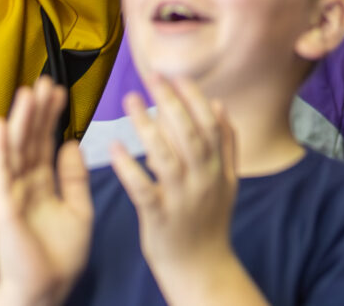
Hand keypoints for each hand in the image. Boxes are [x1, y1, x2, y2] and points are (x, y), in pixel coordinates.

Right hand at [0, 79, 92, 305]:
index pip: (46, 143)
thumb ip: (74, 177)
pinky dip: (0, 151)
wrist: (46, 290)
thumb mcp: (77, 209)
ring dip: (20, 121)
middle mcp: (25, 186)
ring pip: (15, 151)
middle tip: (44, 80)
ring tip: (26, 92)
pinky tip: (1, 127)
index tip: (59, 90)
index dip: (51, 117)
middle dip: (37, 111)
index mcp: (44, 185)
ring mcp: (12, 196)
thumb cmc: (59, 255)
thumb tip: (72, 143)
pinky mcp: (3, 209)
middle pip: (30, 141)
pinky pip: (0, 175)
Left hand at [106, 75, 240, 290]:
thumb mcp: (228, 182)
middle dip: (171, 102)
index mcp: (220, 168)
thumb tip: (219, 106)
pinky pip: (143, 187)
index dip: (194, 98)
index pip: (210, 124)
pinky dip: (129, 166)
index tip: (177, 75)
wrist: (201, 268)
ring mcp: (182, 198)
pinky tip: (114, 147)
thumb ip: (227, 144)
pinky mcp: (159, 217)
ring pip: (166, 155)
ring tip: (130, 102)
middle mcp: (204, 179)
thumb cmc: (210, 223)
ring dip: (147, 126)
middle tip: (152, 78)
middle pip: (189, 133)